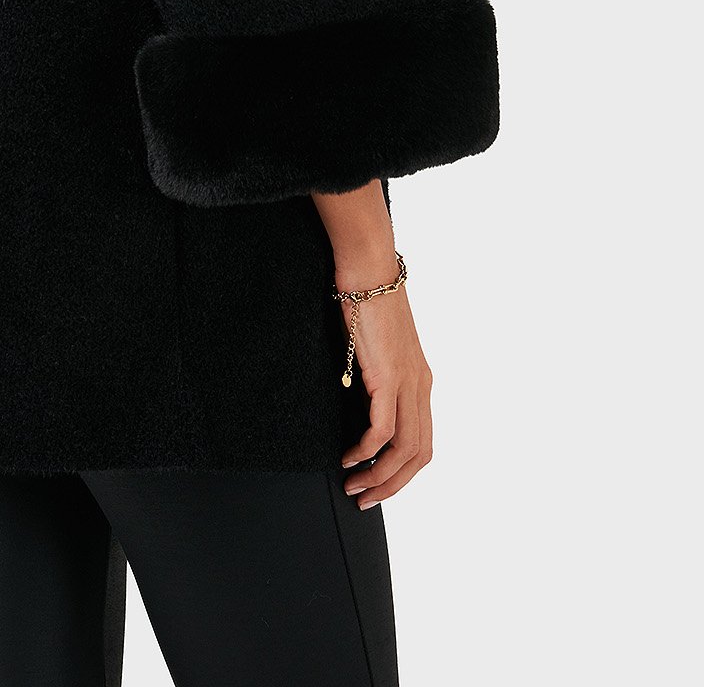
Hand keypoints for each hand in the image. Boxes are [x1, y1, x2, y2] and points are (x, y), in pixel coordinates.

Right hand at [336, 275, 432, 509]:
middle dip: (393, 485)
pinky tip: (349, 456)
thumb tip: (358, 403)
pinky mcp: (389, 377)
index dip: (403, 472)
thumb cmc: (366, 303)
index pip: (423, 442)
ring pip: (404, 449)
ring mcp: (408, 383)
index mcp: (420, 381)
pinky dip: (366, 450)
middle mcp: (421, 386)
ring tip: (354, 486)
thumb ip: (376, 379)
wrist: (368, 270)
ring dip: (379, 476)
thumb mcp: (376, 350)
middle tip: (365, 500)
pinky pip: (382, 429)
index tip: (377, 484)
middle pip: (419, 455)